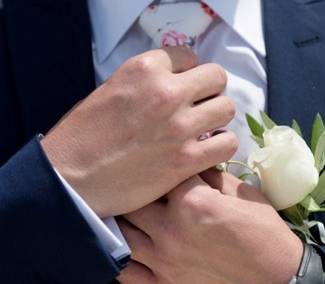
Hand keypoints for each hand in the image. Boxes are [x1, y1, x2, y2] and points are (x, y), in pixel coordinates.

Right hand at [41, 47, 237, 216]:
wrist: (72, 176)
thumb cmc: (85, 133)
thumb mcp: (113, 88)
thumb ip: (149, 81)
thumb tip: (180, 82)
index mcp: (145, 69)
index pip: (189, 56)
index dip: (187, 73)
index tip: (181, 87)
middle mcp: (167, 92)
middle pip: (216, 77)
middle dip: (210, 90)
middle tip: (198, 106)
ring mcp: (180, 126)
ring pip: (227, 108)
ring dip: (217, 118)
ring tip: (203, 129)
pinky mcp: (187, 159)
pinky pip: (228, 143)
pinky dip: (220, 146)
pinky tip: (206, 151)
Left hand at [118, 170, 302, 283]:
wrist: (278, 275)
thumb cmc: (263, 231)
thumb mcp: (241, 192)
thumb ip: (211, 175)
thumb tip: (193, 161)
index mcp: (192, 202)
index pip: (165, 172)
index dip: (166, 164)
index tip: (165, 160)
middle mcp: (171, 230)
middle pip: (135, 201)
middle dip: (137, 189)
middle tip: (139, 184)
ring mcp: (164, 260)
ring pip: (123, 235)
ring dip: (123, 221)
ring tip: (125, 211)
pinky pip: (128, 273)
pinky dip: (120, 258)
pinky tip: (124, 246)